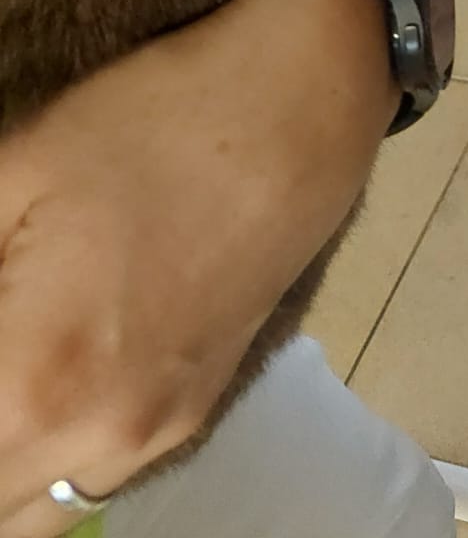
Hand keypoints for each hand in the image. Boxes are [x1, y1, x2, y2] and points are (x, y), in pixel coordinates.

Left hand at [0, 0, 394, 535]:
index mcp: (30, 389)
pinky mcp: (195, 412)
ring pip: (36, 515)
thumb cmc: (146, 125)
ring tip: (8, 377)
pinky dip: (49, 457)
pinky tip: (50, 376)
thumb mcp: (9, 175)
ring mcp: (152, 435)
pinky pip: (92, 479)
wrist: (297, 111)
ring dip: (4, 467)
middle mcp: (93, 442)